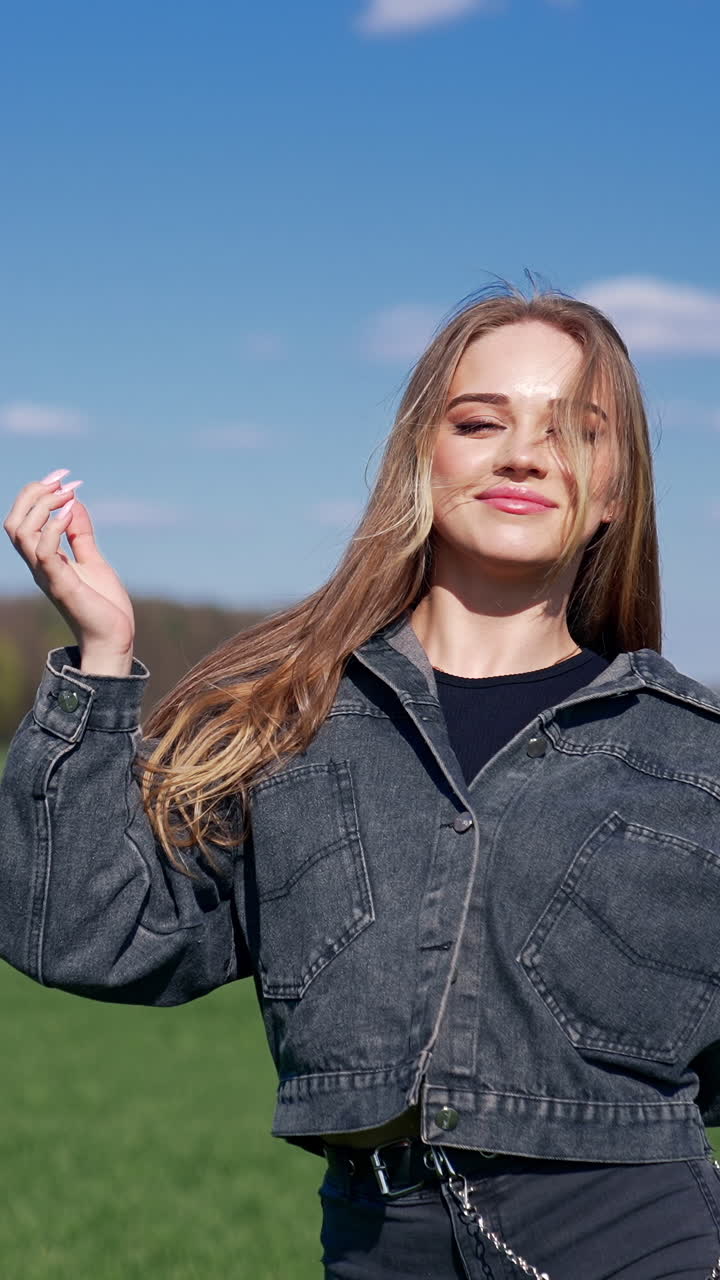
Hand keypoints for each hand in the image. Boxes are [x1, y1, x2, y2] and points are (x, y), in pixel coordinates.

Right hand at [4, 473, 135, 657]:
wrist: (113, 638)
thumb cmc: (102, 604)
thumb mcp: (92, 560)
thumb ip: (80, 534)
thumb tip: (74, 502)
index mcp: (43, 558)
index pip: (22, 519)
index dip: (36, 493)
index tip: (64, 478)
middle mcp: (38, 565)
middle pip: (14, 522)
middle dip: (33, 494)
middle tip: (63, 482)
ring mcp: (47, 575)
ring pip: (21, 533)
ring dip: (41, 506)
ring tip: (67, 495)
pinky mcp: (61, 585)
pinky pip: (43, 552)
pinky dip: (53, 528)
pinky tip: (71, 513)